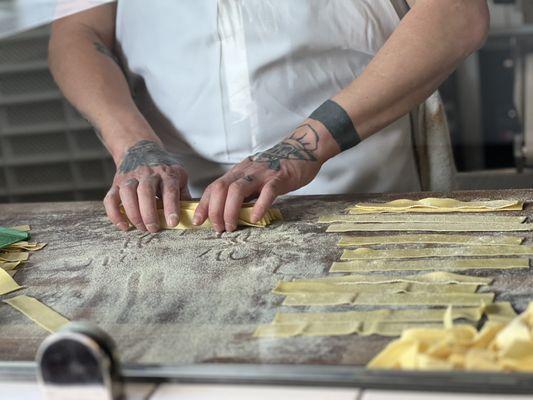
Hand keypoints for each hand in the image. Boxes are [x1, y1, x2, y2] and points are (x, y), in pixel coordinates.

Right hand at [104, 140, 189, 231]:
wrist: (140, 149)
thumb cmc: (164, 169)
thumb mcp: (178, 175)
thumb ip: (184, 194)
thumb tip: (192, 215)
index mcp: (166, 173)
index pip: (169, 190)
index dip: (171, 207)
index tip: (173, 222)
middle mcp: (147, 173)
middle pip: (146, 192)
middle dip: (149, 213)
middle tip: (153, 229)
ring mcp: (129, 178)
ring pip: (127, 193)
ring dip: (133, 213)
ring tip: (141, 227)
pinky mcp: (116, 184)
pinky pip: (110, 199)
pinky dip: (114, 214)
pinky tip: (123, 226)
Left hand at [193, 124, 323, 232]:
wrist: (302, 151)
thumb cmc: (277, 169)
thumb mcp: (254, 178)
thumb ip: (243, 193)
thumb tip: (229, 213)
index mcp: (238, 172)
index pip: (213, 187)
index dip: (203, 204)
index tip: (198, 221)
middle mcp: (246, 171)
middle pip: (221, 189)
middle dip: (214, 211)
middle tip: (218, 228)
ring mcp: (262, 174)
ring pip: (237, 190)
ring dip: (230, 211)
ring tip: (231, 227)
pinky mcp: (279, 178)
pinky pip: (267, 192)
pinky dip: (258, 206)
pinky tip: (255, 218)